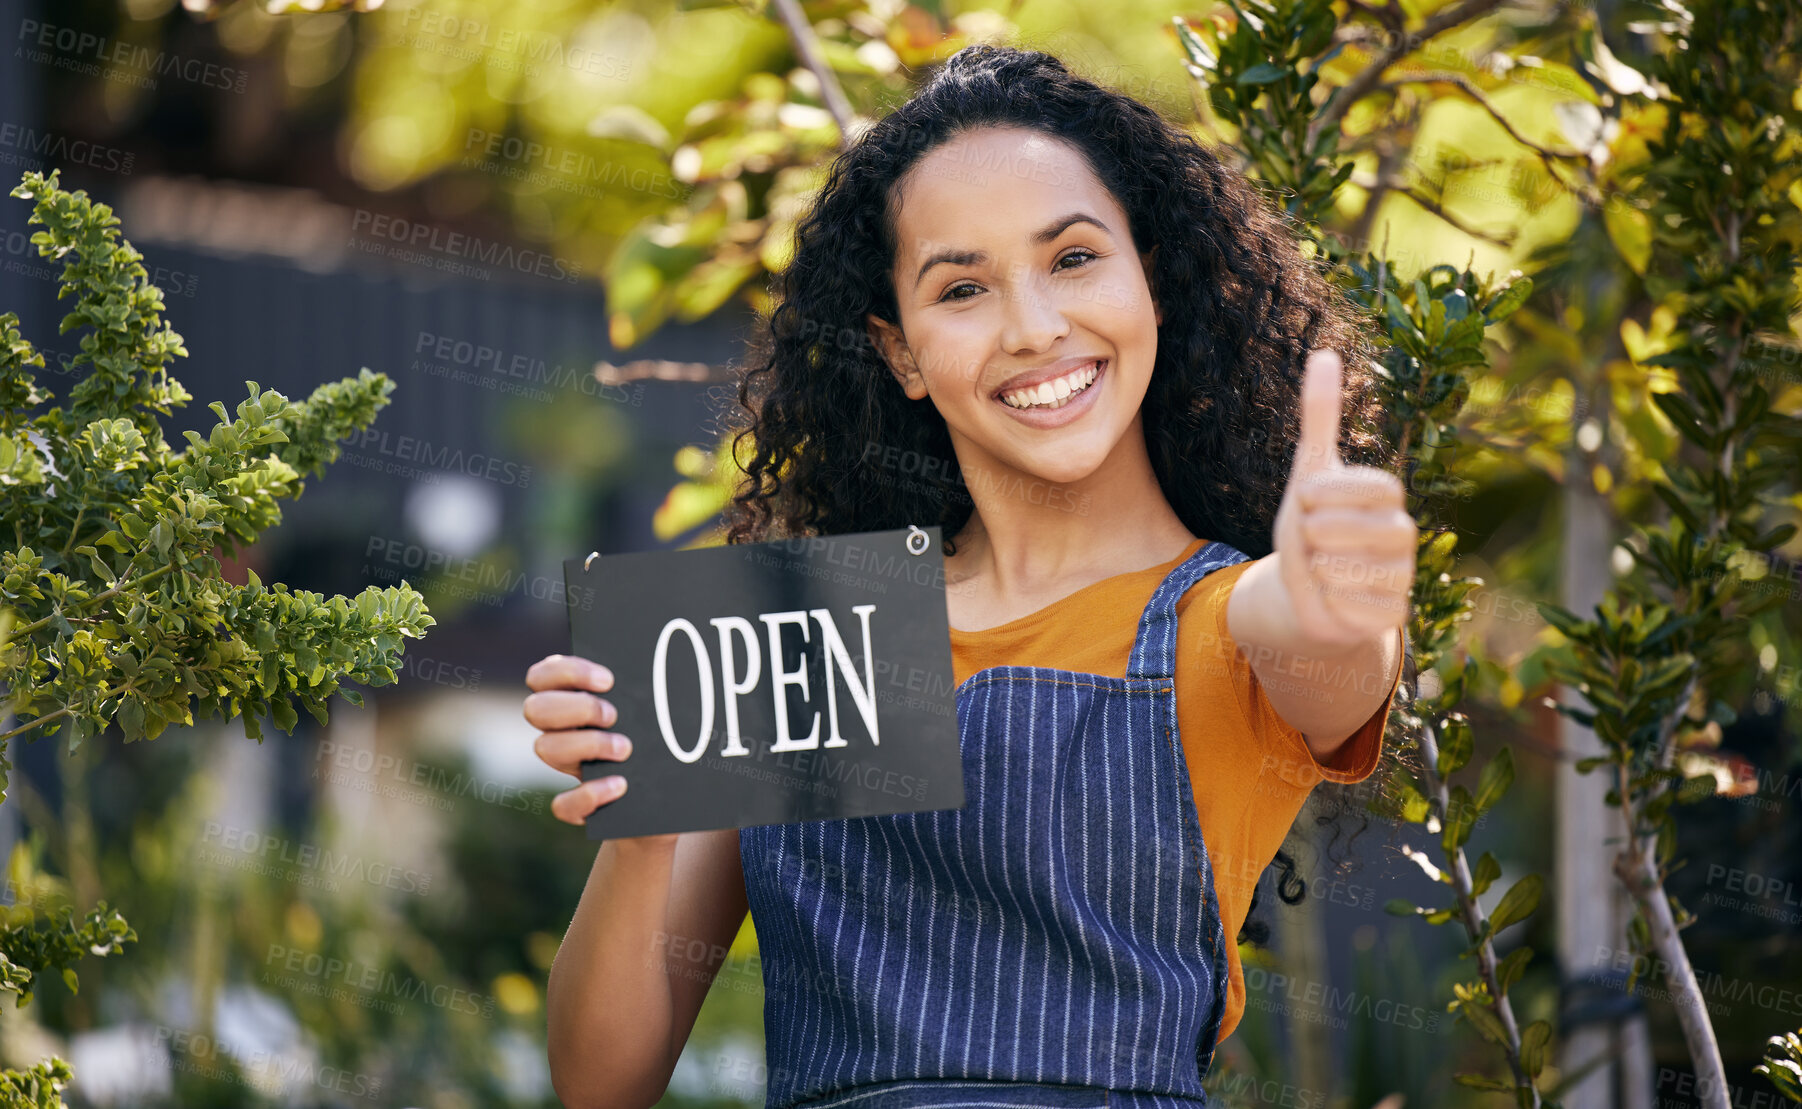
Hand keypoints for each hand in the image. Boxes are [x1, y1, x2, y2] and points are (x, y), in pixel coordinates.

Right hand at [523, 654, 676, 846]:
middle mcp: (561, 731)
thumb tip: (674, 651)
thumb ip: (648, 687)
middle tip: (613, 715)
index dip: (566, 672)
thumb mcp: (657, 708)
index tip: (608, 680)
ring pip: (545, 749)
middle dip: (576, 708)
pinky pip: (563, 805)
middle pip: (535, 709)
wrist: (671, 796)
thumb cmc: (662, 739)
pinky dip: (588, 796)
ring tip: (625, 749)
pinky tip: (619, 786)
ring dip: (586, 744)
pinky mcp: (579, 806)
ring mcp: (568, 768)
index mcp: (573, 699)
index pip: (542, 676)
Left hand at [1270, 349, 1415, 649]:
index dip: (1326, 495)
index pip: (1367, 486)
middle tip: (1314, 541)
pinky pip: (1351, 608)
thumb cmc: (1311, 525)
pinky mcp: (1394, 617)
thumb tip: (1325, 353)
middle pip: (1346, 530)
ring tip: (1322, 569)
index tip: (1310, 499)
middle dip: (1312, 536)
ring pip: (1345, 571)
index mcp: (1389, 496)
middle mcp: (1405, 534)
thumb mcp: (1309, 470)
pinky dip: (1329, 603)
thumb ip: (1319, 416)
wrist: (1306, 591)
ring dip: (1317, 571)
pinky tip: (1332, 598)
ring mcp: (1404, 577)